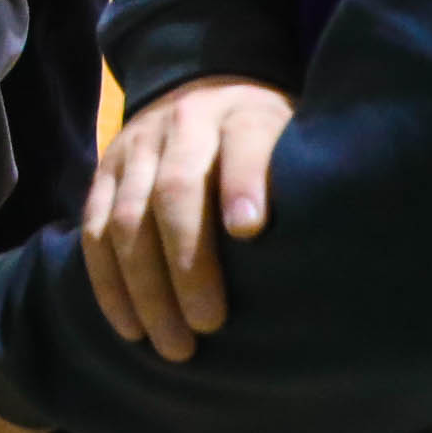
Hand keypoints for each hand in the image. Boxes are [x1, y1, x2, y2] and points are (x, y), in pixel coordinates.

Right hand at [86, 75, 295, 362]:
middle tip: (210, 325)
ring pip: (125, 219)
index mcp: (240, 116)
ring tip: (172, 344)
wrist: (205, 88)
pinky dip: (108, 283)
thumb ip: (302, 182)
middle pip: (176, 191)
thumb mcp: (296, 141)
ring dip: (146, 287)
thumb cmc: (268, 141)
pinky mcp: (104, 172)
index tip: (251, 231)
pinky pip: (93, 230)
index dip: (243, 185)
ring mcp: (135, 148)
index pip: (243, 144)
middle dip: (190, 263)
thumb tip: (338, 253)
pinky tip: (129, 327)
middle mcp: (182, 125)